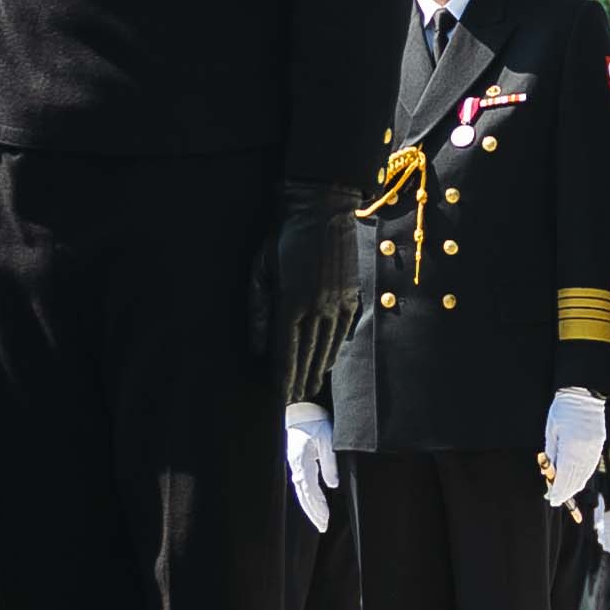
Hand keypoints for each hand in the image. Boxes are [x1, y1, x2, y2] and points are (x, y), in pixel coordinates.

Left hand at [254, 179, 365, 399]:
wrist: (321, 209)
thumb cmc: (283, 237)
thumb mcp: (260, 269)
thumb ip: (258, 310)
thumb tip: (258, 348)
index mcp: (290, 302)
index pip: (286, 351)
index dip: (282, 376)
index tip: (279, 394)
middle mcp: (317, 307)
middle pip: (307, 354)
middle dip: (300, 379)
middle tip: (294, 399)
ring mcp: (337, 302)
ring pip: (327, 347)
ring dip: (318, 370)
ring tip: (310, 387)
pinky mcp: (351, 295)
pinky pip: (343, 331)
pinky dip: (335, 350)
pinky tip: (328, 361)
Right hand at [280, 401, 340, 532]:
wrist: (301, 409)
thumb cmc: (314, 422)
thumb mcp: (326, 440)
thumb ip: (329, 463)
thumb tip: (333, 485)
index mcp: (302, 463)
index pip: (310, 492)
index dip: (318, 508)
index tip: (325, 521)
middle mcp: (296, 467)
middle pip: (304, 496)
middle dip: (314, 512)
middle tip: (323, 526)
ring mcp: (295, 465)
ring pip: (303, 492)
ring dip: (311, 506)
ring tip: (320, 520)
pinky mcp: (298, 462)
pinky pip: (303, 483)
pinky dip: (309, 495)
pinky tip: (315, 501)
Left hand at [538, 386, 603, 511]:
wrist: (583, 395)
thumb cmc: (562, 411)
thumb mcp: (551, 431)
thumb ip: (552, 453)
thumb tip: (549, 473)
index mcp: (570, 445)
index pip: (565, 475)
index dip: (559, 490)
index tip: (553, 499)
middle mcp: (584, 449)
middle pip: (576, 477)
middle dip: (566, 491)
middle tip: (557, 499)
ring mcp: (594, 447)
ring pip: (585, 473)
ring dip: (575, 485)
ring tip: (566, 492)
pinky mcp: (598, 444)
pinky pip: (591, 465)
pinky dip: (583, 475)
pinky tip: (577, 480)